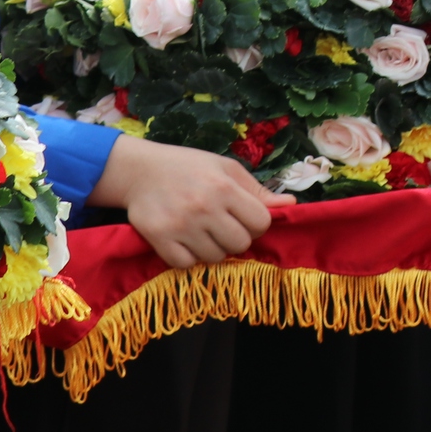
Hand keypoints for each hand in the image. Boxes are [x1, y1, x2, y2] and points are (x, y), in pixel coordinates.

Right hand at [90, 135, 290, 267]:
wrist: (139, 171)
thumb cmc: (189, 166)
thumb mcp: (226, 169)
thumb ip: (258, 191)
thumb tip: (291, 205)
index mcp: (225, 187)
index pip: (261, 223)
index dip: (256, 223)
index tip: (244, 218)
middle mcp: (204, 207)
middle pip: (240, 244)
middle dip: (236, 238)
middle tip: (222, 226)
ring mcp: (181, 226)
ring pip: (215, 258)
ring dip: (213, 248)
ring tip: (202, 231)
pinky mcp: (159, 239)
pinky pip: (186, 265)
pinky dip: (189, 257)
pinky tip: (185, 241)